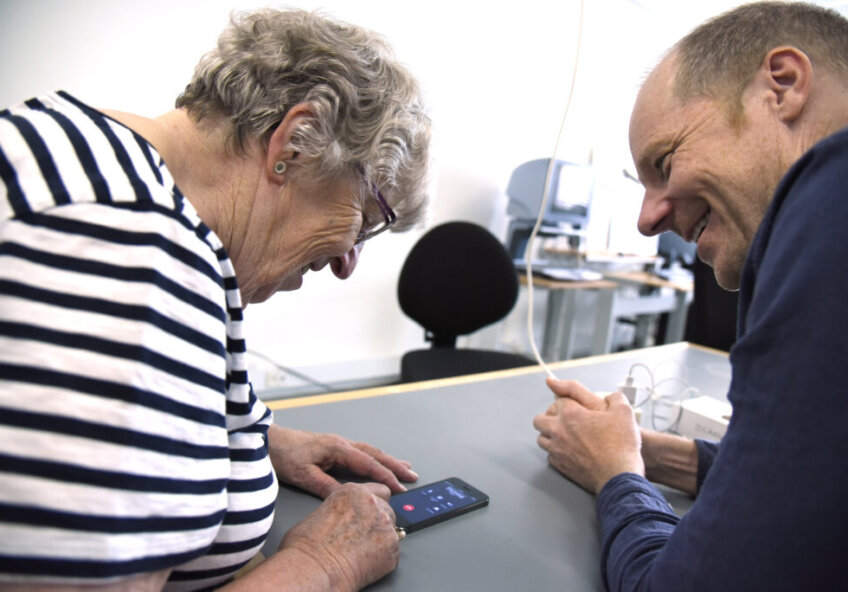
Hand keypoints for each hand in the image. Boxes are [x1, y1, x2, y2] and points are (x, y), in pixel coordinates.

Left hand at [268, 424, 417, 497]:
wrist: (268, 441)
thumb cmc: (284, 455)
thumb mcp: (304, 475)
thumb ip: (327, 486)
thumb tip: (349, 496)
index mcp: (337, 448)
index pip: (368, 463)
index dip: (385, 476)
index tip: (400, 487)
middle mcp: (341, 443)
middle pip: (374, 454)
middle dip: (394, 466)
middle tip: (412, 476)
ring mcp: (338, 444)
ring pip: (369, 452)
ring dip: (387, 460)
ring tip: (404, 467)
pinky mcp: (332, 447)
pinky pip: (361, 453)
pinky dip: (375, 459)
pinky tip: (378, 462)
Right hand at [279, 482, 399, 591]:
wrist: (313, 569)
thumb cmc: (307, 546)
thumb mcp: (320, 512)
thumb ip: (340, 509)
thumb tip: (341, 519)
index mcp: (353, 491)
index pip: (379, 490)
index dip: (373, 503)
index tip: (369, 513)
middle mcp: (373, 504)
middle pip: (387, 508)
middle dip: (377, 521)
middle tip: (363, 536)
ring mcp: (386, 525)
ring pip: (392, 529)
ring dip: (381, 537)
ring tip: (362, 551)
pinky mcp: (392, 548)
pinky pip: (393, 551)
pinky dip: (383, 557)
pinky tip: (366, 562)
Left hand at [533, 379, 643, 494]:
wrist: (618, 476)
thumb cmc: (620, 445)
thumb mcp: (624, 412)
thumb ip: (615, 398)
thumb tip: (611, 397)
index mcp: (571, 414)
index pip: (558, 400)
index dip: (567, 401)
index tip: (574, 405)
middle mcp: (559, 430)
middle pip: (540, 419)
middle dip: (549, 417)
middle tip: (562, 419)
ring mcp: (557, 449)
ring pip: (541, 438)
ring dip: (548, 435)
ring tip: (561, 435)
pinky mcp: (559, 465)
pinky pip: (549, 455)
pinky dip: (555, 452)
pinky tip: (566, 451)